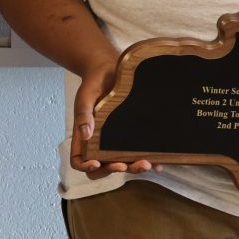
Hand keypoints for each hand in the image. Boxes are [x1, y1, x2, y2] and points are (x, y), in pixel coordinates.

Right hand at [70, 53, 151, 178]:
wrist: (110, 70)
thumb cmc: (93, 82)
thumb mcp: (85, 96)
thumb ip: (83, 113)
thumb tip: (85, 133)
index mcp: (83, 136)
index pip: (79, 160)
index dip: (86, 166)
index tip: (96, 163)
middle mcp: (99, 143)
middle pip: (103, 167)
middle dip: (113, 169)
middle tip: (124, 165)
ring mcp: (116, 141)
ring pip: (122, 162)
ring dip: (133, 167)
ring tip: (145, 164)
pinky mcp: (131, 135)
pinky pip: (138, 152)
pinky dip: (149, 159)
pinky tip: (158, 162)